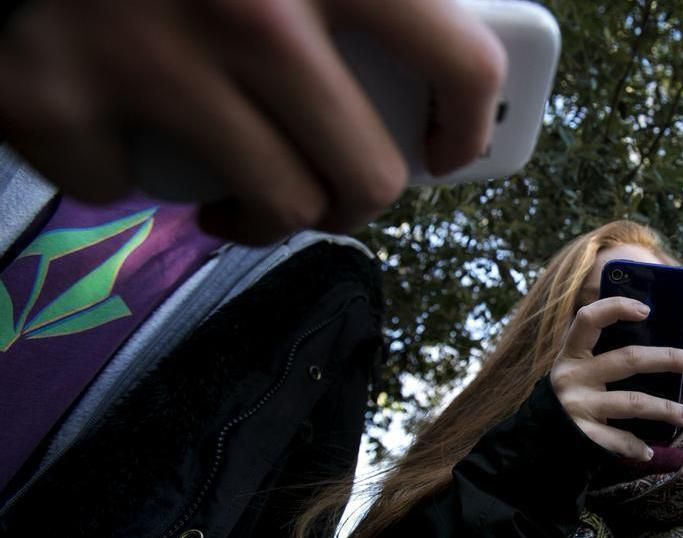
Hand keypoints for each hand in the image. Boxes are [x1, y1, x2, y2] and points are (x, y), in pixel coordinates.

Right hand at [0, 0, 505, 243]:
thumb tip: (446, 33)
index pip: (464, 64)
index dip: (468, 128)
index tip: (447, 150)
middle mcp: (254, 8)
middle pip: (367, 176)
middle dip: (354, 197)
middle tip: (332, 184)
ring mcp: (149, 55)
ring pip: (271, 208)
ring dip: (262, 212)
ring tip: (242, 182)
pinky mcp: (54, 95)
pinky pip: (122, 188)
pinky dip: (124, 169)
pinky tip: (121, 125)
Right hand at [550, 297, 682, 460]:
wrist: (533, 437)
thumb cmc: (571, 394)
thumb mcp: (577, 368)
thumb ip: (603, 353)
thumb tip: (655, 337)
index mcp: (571, 353)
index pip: (589, 318)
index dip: (616, 308)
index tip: (647, 310)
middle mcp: (572, 376)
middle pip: (627, 359)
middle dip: (667, 359)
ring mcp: (577, 406)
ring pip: (632, 402)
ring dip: (664, 408)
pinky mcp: (581, 433)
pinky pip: (617, 439)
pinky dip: (635, 446)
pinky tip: (648, 451)